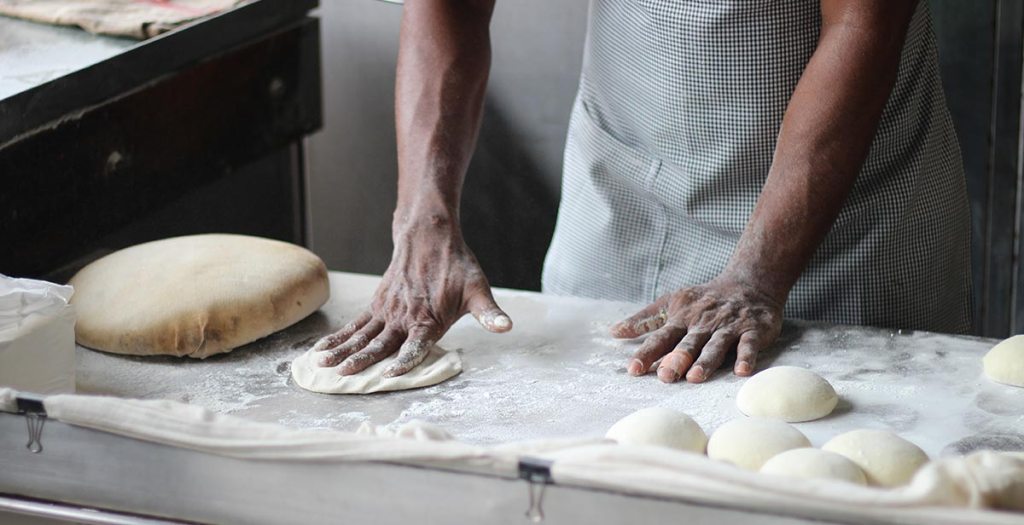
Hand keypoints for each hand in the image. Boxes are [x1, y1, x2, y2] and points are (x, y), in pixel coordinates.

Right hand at [310, 224, 510, 376]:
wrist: (430, 236)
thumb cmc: (457, 267)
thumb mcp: (478, 290)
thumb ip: (489, 314)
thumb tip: (506, 327)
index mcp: (429, 319)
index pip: (415, 345)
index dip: (405, 360)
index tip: (390, 373)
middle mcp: (404, 317)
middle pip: (380, 343)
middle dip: (361, 360)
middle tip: (343, 375)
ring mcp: (387, 311)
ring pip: (361, 335)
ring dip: (342, 350)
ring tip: (323, 365)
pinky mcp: (377, 305)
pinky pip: (355, 324)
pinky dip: (338, 337)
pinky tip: (322, 350)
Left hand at [611, 277, 782, 382]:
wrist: (750, 282)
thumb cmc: (705, 299)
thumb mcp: (672, 303)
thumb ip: (645, 320)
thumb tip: (614, 332)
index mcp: (682, 318)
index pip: (661, 337)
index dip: (647, 352)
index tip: (633, 369)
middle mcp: (703, 323)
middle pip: (688, 343)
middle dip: (676, 359)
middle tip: (665, 376)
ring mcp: (728, 326)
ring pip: (716, 345)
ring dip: (706, 360)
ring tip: (695, 377)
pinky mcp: (753, 330)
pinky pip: (749, 344)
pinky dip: (746, 356)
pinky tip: (741, 371)